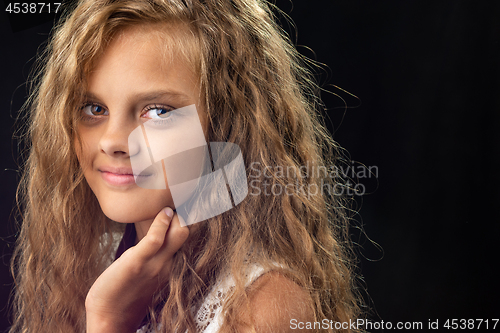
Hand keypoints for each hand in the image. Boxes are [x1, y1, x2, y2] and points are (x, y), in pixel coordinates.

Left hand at [85, 208, 188, 332]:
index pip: (188, 238)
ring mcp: (156, 263)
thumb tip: (156, 237)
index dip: (192, 219)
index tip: (192, 203)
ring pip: (180, 233)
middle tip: (182, 195)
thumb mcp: (146, 271)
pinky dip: (162, 222)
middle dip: (190, 213)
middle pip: (188, 233)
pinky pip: (156, 239)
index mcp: (170, 266)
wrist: (109, 317)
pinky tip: (163, 213)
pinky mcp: (138, 262)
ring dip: (178, 215)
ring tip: (171, 205)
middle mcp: (169, 264)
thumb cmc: (124, 293)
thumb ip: (154, 255)